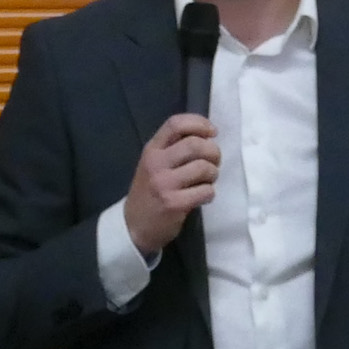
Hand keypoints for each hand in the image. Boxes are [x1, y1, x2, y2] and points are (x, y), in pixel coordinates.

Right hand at [122, 113, 220, 260]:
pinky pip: (205, 191)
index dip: (199, 123)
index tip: (212, 132)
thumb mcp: (153, 164)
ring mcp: (164, 184)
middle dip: (213, 152)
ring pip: (203, 167)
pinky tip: (202, 197)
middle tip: (214, 162)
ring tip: (207, 181)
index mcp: (152, 149)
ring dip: (213, 174)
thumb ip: (173, 148)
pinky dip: (210, 193)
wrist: (134, 225)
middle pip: (195, 144)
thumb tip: (207, 137)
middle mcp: (156, 163)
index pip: (176, 124)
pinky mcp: (174, 204)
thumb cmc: (149, 191)